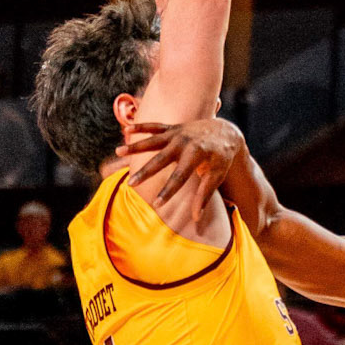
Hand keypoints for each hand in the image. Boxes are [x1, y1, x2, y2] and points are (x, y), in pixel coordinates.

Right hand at [122, 118, 246, 214]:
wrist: (225, 132)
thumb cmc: (221, 158)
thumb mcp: (217, 176)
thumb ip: (204, 196)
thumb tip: (196, 219)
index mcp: (196, 155)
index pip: (179, 177)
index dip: (168, 192)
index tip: (156, 205)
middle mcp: (184, 142)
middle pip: (161, 159)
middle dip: (145, 172)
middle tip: (130, 184)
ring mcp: (177, 133)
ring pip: (153, 140)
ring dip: (135, 146)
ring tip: (118, 152)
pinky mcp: (173, 128)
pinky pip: (155, 126)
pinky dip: (141, 127)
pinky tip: (126, 129)